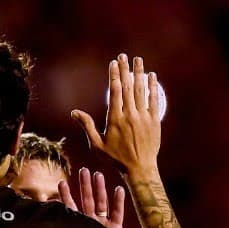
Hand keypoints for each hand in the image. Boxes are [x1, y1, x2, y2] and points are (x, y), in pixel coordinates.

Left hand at [59, 167, 126, 227]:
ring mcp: (103, 226)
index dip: (66, 195)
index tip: (62, 182)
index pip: (70, 208)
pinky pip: (117, 213)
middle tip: (83, 170)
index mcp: (78, 226)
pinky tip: (119, 189)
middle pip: (87, 201)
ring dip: (100, 189)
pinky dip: (118, 202)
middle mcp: (90, 223)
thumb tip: (52, 215)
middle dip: (85, 185)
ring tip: (98, 174)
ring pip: (101, 203)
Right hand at [72, 55, 161, 174]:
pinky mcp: (154, 122)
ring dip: (139, 73)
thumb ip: (87, 126)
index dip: (114, 76)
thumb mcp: (97, 145)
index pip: (115, 92)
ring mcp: (143, 118)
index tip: (113, 63)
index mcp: (115, 119)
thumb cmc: (116, 159)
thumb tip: (74, 112)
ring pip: (141, 91)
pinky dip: (153, 87)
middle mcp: (129, 115)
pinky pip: (154, 101)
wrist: (140, 169)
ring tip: (138, 60)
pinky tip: (152, 76)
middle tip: (123, 55)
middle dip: (125, 69)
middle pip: (127, 87)